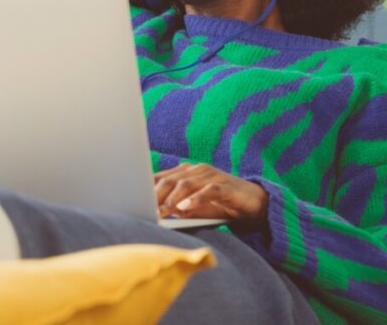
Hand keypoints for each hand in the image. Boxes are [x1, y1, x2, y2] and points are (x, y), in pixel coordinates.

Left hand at [153, 162, 268, 221]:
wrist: (254, 204)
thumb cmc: (219, 205)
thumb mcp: (193, 208)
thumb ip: (175, 208)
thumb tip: (154, 216)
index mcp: (185, 173)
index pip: (160, 178)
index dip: (146, 190)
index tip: (133, 203)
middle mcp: (197, 170)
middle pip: (170, 179)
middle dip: (155, 195)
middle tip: (143, 209)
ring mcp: (212, 176)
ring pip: (186, 183)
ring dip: (171, 198)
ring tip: (161, 211)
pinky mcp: (225, 186)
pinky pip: (208, 190)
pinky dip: (195, 199)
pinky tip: (184, 208)